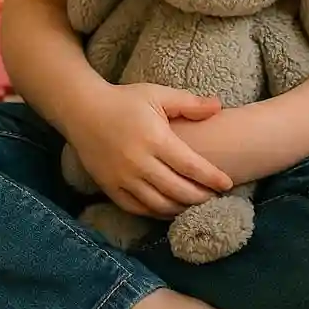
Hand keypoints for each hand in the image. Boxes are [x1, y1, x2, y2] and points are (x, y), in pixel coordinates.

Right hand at [63, 83, 233, 218]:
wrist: (82, 110)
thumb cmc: (124, 101)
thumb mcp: (156, 94)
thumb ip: (188, 103)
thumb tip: (218, 107)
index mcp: (154, 138)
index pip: (191, 166)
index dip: (212, 178)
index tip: (227, 183)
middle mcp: (139, 162)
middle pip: (179, 191)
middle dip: (202, 197)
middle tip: (215, 196)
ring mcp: (123, 178)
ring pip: (160, 205)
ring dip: (182, 208)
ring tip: (196, 204)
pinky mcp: (110, 187)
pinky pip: (138, 209)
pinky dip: (158, 213)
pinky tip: (170, 209)